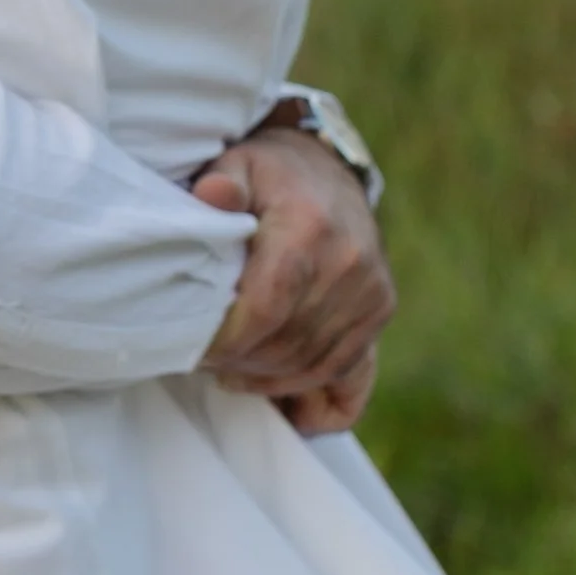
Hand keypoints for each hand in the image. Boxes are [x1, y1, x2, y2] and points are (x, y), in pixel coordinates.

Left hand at [195, 127, 393, 433]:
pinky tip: (287, 410)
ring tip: (230, 373)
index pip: (267, 308)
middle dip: (239, 363)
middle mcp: (350, 264)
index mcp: (309, 229)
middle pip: (287, 344)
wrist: (328, 171)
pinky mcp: (380, 311)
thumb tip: (211, 195)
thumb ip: (221, 183)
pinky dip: (316, 398)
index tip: (195, 349)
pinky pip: (351, 374)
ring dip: (268, 382)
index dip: (227, 341)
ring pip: (315, 365)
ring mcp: (372, 293)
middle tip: (203, 361)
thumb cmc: (270, 174)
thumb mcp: (238, 163)